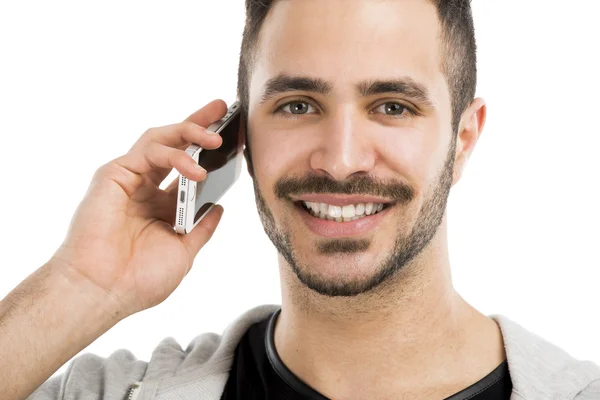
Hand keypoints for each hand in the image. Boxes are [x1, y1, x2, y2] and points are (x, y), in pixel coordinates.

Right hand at [51, 99, 227, 316]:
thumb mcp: (184, 251)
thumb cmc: (139, 279)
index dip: (207, 152)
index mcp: (161, 205)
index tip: (232, 139)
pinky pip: (148, 151)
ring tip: (217, 137)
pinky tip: (196, 168)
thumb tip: (219, 207)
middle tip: (223, 108)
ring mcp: (129, 178)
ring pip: (161, 139)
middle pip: (174, 144)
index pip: (187, 169)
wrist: (103, 291)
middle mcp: (145, 188)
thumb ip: (201, 227)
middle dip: (198, 124)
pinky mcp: (114, 174)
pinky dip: (175, 155)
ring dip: (190, 132)